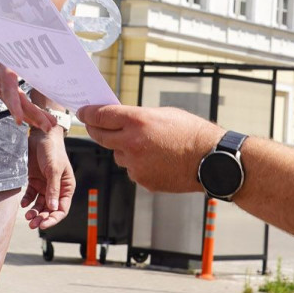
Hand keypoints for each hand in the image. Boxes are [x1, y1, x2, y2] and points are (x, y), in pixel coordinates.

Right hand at [0, 49, 54, 131]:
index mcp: (3, 70)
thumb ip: (31, 44)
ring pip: (18, 106)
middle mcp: (0, 82)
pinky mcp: (4, 90)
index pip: (9, 91)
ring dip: (34, 117)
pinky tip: (37, 120)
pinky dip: (27, 113)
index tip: (20, 120)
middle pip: (17, 102)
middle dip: (34, 116)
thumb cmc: (4, 40)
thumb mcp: (14, 42)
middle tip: (49, 127)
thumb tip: (54, 41)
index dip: (15, 106)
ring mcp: (1, 88)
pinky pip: (16, 103)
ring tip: (49, 126)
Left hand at [22, 127, 74, 229]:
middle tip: (32, 224)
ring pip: (40, 205)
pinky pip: (31, 195)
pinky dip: (27, 201)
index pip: (62, 208)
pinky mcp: (34, 181)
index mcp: (66, 187)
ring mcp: (45, 185)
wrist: (41, 135)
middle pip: (50, 209)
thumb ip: (53, 188)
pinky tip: (23, 204)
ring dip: (34, 212)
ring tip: (27, 217)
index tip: (43, 225)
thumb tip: (53, 208)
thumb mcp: (54, 169)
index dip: (53, 218)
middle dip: (42, 218)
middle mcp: (56, 189)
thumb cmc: (53, 150)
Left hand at [79, 105, 221, 193]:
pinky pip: (132, 169)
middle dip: (95, 130)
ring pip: (118, 155)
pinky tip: (157, 160)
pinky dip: (138, 164)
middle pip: (101, 136)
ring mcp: (136, 164)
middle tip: (94, 125)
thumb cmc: (192, 133)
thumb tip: (120, 119)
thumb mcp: (163, 114)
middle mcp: (132, 143)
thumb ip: (138, 117)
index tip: (83, 112)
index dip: (88, 113)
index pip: (101, 116)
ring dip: (124, 149)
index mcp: (138, 121)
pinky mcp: (142, 180)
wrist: (211, 160)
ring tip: (148, 146)